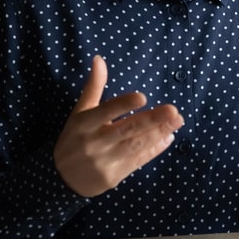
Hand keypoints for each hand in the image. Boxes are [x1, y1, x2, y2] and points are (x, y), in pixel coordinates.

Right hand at [53, 55, 184, 196]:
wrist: (62, 179)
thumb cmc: (74, 138)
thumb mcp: (79, 112)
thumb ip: (93, 86)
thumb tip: (99, 59)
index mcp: (84, 123)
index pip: (105, 111)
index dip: (123, 104)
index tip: (143, 97)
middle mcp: (94, 142)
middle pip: (126, 130)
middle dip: (152, 120)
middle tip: (173, 111)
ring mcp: (104, 161)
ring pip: (136, 146)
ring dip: (158, 133)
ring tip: (177, 121)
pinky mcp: (114, 176)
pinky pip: (138, 161)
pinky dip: (154, 150)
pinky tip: (168, 138)